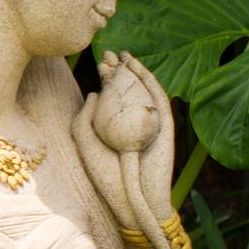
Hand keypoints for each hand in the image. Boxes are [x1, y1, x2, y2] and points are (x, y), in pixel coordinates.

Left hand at [72, 52, 174, 229]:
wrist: (131, 197)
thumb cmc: (105, 176)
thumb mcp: (86, 144)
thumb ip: (84, 119)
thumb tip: (93, 92)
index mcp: (113, 126)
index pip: (111, 95)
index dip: (106, 77)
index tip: (98, 59)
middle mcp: (131, 121)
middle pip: (126, 89)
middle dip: (117, 69)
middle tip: (107, 52)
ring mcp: (149, 122)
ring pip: (142, 90)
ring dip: (132, 70)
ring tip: (121, 54)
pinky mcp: (164, 125)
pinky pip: (157, 98)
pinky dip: (149, 81)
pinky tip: (138, 67)